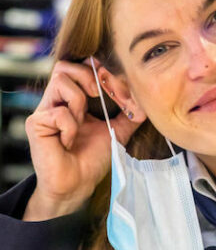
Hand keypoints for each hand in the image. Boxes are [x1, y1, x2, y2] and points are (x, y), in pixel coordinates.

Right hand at [23, 59, 139, 219]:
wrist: (78, 184)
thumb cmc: (93, 158)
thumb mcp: (117, 131)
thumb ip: (130, 114)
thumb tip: (145, 100)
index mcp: (74, 99)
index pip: (81, 67)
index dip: (100, 70)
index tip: (118, 86)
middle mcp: (57, 101)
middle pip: (66, 65)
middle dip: (89, 76)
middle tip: (100, 94)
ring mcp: (45, 110)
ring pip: (61, 80)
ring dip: (79, 100)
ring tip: (82, 122)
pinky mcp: (36, 123)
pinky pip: (58, 113)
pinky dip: (71, 127)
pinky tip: (69, 142)